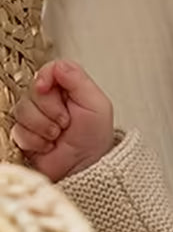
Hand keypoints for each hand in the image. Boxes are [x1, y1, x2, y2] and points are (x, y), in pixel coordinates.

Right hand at [10, 61, 114, 182]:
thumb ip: (78, 80)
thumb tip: (58, 65)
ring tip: (57, 135)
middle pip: (32, 91)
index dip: (44, 78)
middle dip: (49, 109)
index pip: (48, 70)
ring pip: (22, 110)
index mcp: (68, 86)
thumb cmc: (94, 136)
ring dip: (43, 126)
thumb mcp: (96, 104)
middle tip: (65, 122)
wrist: (84, 166)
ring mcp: (34, 117)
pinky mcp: (23, 135)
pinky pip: (17, 131)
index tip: (46, 89)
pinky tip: (47, 145)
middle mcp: (49, 99)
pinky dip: (34, 140)